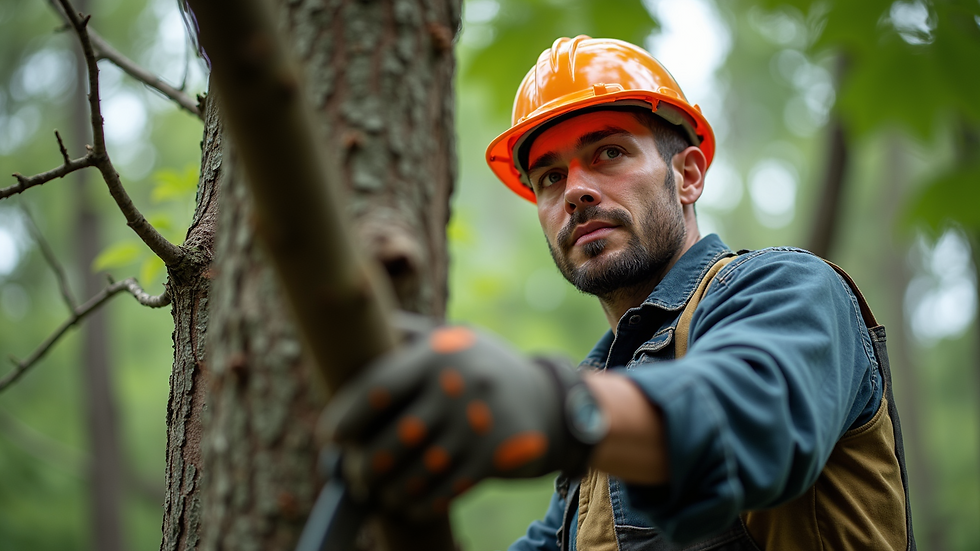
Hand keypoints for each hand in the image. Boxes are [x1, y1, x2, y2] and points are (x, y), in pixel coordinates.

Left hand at [319, 326, 595, 517]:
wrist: (555, 403)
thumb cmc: (488, 370)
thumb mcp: (457, 340)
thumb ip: (413, 335)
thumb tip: (363, 323)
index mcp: (439, 353)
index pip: (379, 388)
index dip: (348, 416)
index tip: (332, 436)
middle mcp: (457, 385)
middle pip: (394, 436)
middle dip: (367, 464)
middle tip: (354, 476)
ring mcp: (477, 423)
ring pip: (417, 468)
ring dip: (391, 489)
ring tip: (378, 493)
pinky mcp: (494, 456)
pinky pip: (446, 488)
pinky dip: (422, 502)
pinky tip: (408, 505)